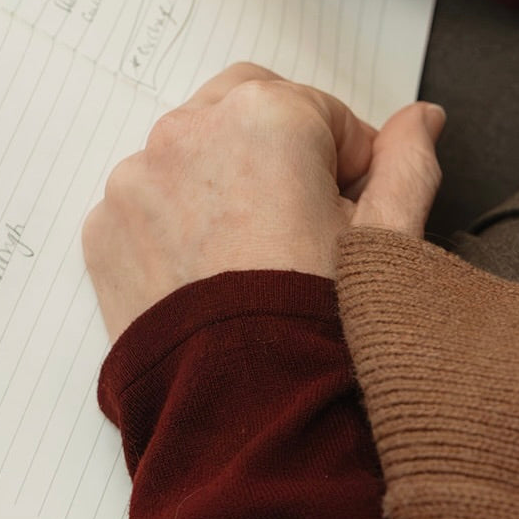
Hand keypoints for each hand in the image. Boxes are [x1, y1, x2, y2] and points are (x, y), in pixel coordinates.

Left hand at [82, 64, 443, 341]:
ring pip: (184, 154)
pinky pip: (142, 204)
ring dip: (214, 180)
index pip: (316, 109)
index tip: (343, 205)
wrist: (241, 409)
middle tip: (295, 213)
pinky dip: (168, 222)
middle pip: (240, 109)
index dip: (342, 159)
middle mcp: (186, 132)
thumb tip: (417, 121)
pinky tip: (200, 272)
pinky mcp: (101, 225)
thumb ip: (403, 163)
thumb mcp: (384, 238)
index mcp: (263, 116)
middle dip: (272, 145)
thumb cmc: (315, 323)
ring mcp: (133, 178)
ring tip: (245, 252)